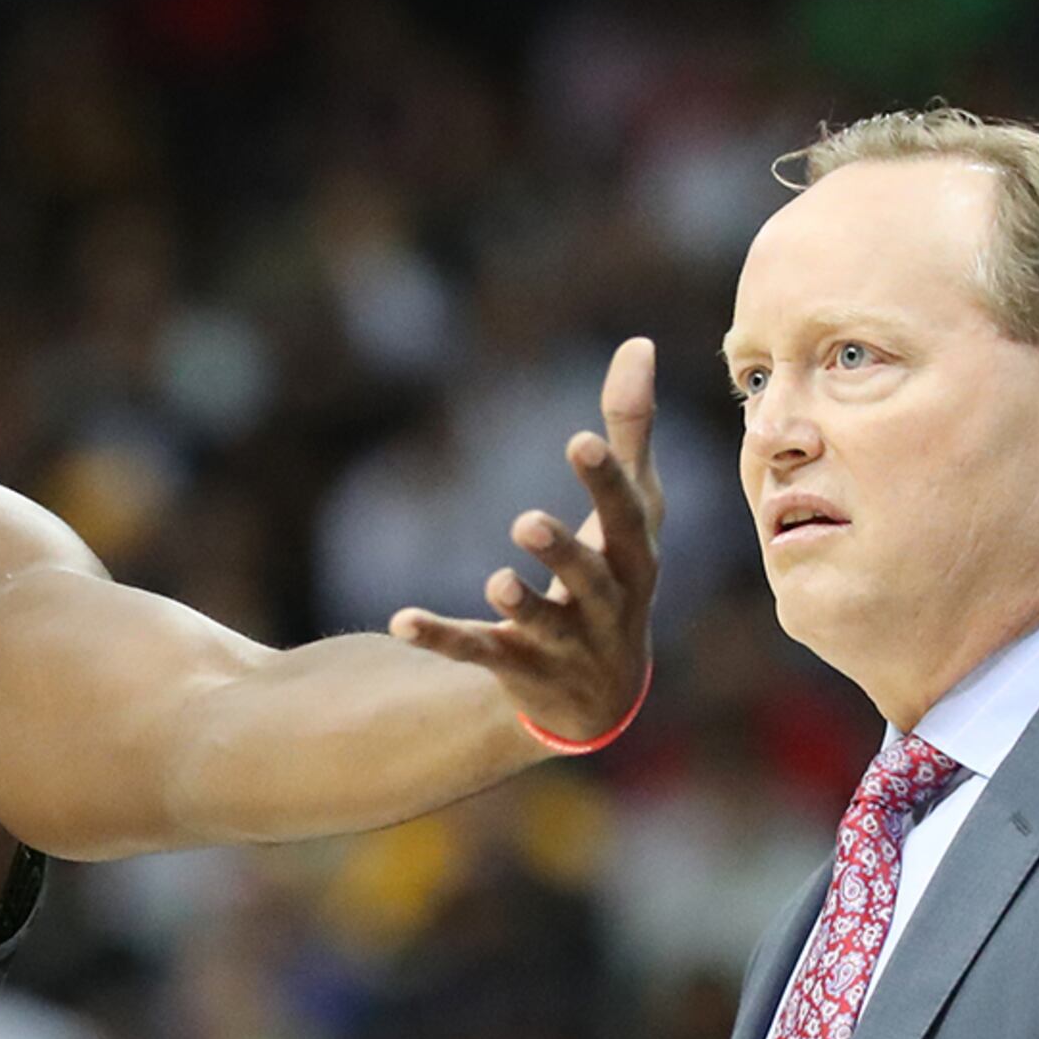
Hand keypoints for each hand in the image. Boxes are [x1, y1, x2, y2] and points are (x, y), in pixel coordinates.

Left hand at [388, 334, 662, 748]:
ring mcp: (565, 646)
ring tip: (497, 581)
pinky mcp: (519, 672)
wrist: (603, 697)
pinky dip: (441, 638)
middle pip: (590, 580)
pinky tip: (400, 622)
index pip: (628, 519)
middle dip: (563, 553)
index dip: (606, 482)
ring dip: (520, 606)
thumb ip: (631, 430)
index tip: (580, 440)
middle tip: (525, 522)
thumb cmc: (618, 576)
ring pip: (542, 626)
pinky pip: (478, 654)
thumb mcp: (634, 510)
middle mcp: (609, 607)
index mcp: (637, 559)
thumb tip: (638, 342)